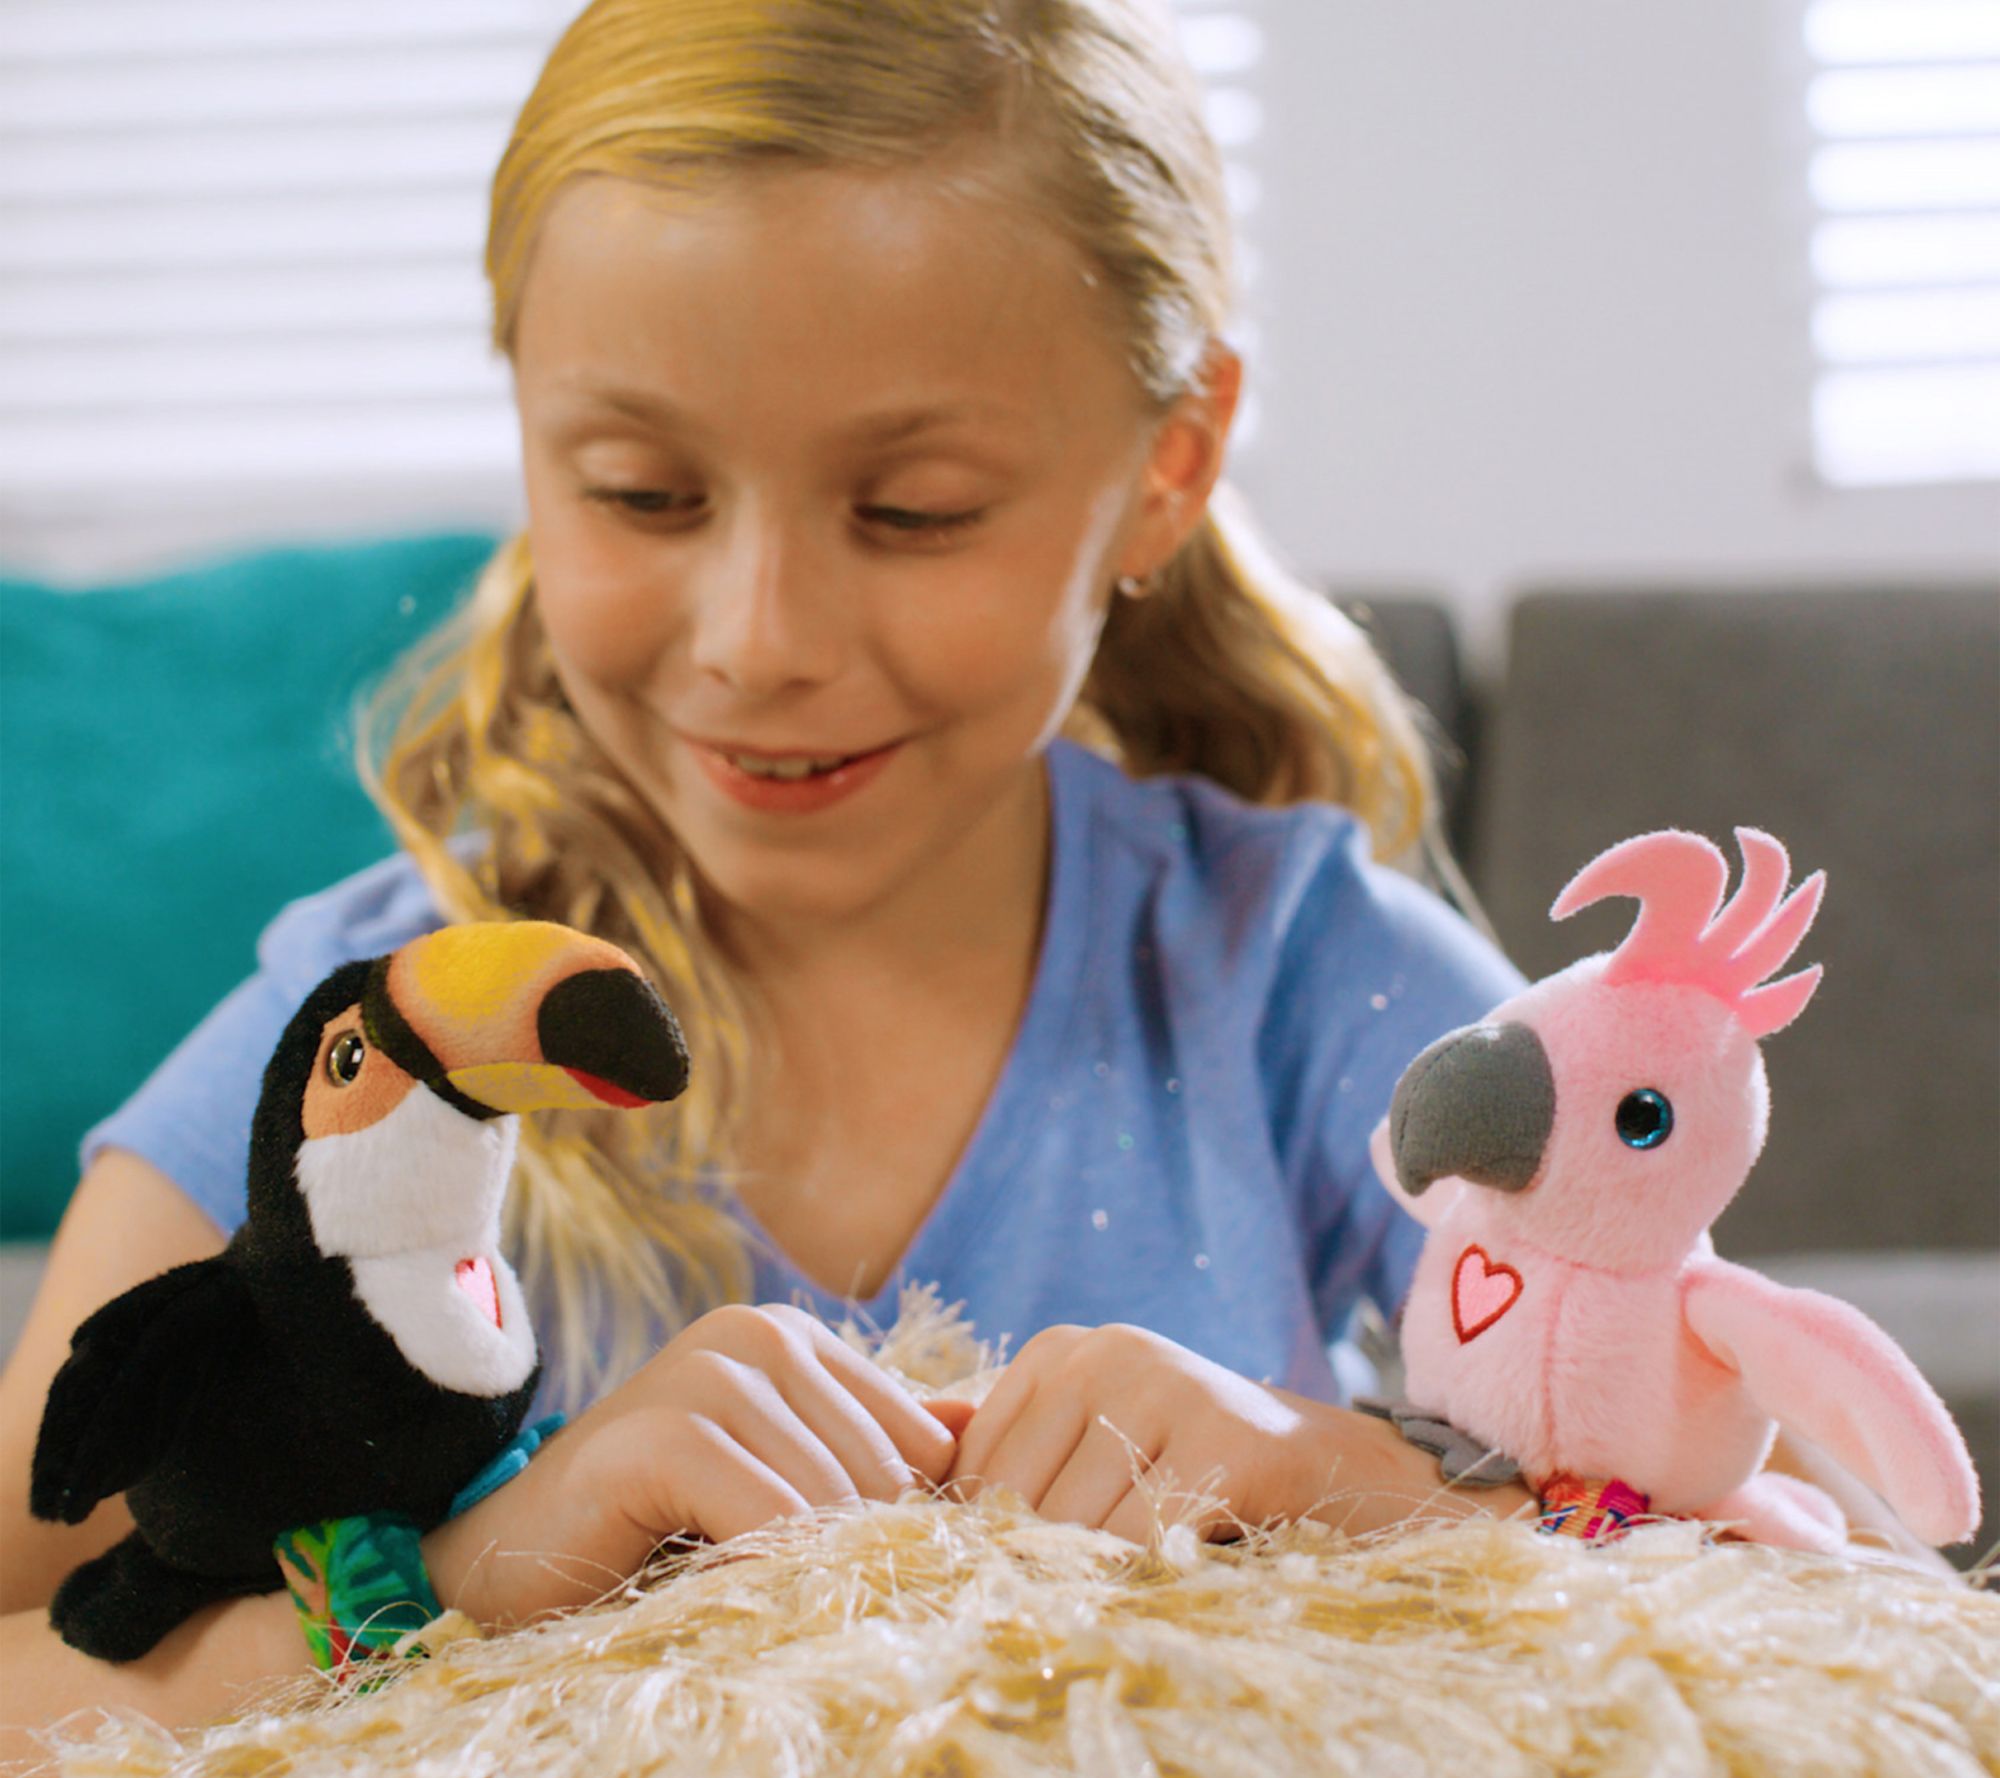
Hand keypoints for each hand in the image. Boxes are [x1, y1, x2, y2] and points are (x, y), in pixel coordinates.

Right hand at [427, 1302, 960, 1626]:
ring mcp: (705, 1371)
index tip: (871, 1578)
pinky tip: (726, 1593)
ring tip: (767, 1602)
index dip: (909, 1522)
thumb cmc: (656, 1530)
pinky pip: (769, 1519)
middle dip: (863, 1551)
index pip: (919, 1441)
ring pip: (832, 1499)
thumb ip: (870, 1449)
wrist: (511, 1559)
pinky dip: (764, 1572)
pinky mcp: (663, 1431)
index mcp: (793, 1338)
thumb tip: (984, 1425)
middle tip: (817, 1604)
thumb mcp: (779, 1481)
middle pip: (884, 1473)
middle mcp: (755, 1335)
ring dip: (810, 1570)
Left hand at [941, 1323, 1317, 1544]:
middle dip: (1042, 1555)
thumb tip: (915, 1437)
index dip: (992, 1532)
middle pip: (1018, 1500)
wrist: (1323, 1464)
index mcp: (1058, 1350)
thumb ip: (1006, 1442)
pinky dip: (1146, 1571)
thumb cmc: (1185, 1462)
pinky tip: (1176, 1558)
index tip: (1034, 1557)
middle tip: (1091, 1571)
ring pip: (1075, 1525)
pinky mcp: (1222, 1438)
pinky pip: (1141, 1538)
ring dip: (1097, 1570)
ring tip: (1138, 1560)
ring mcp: (1166, 1386)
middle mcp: (1105, 1352)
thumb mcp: (1088, 1436)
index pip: (974, 1467)